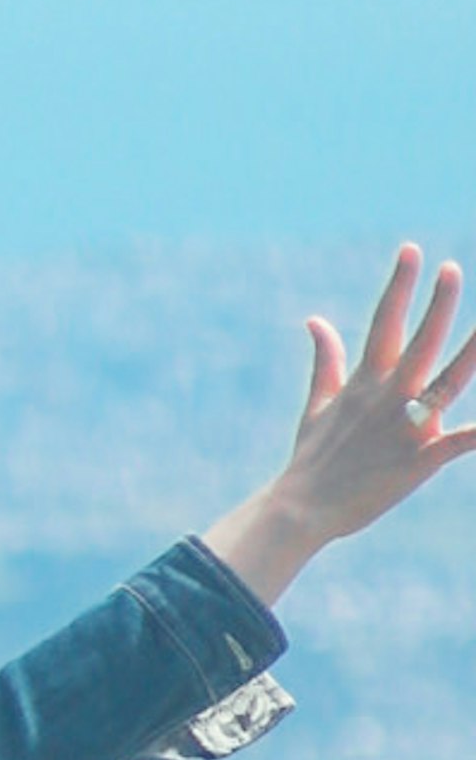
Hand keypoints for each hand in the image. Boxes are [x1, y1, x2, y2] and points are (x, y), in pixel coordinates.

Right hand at [203, 249, 475, 604]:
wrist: (300, 510)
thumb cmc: (312, 460)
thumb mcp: (318, 404)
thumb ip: (326, 359)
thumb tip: (315, 320)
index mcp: (365, 382)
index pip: (385, 321)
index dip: (401, 285)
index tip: (413, 250)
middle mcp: (387, 398)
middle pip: (419, 342)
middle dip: (438, 305)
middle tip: (453, 269)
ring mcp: (404, 428)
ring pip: (448, 382)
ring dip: (472, 353)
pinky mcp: (418, 461)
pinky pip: (458, 443)